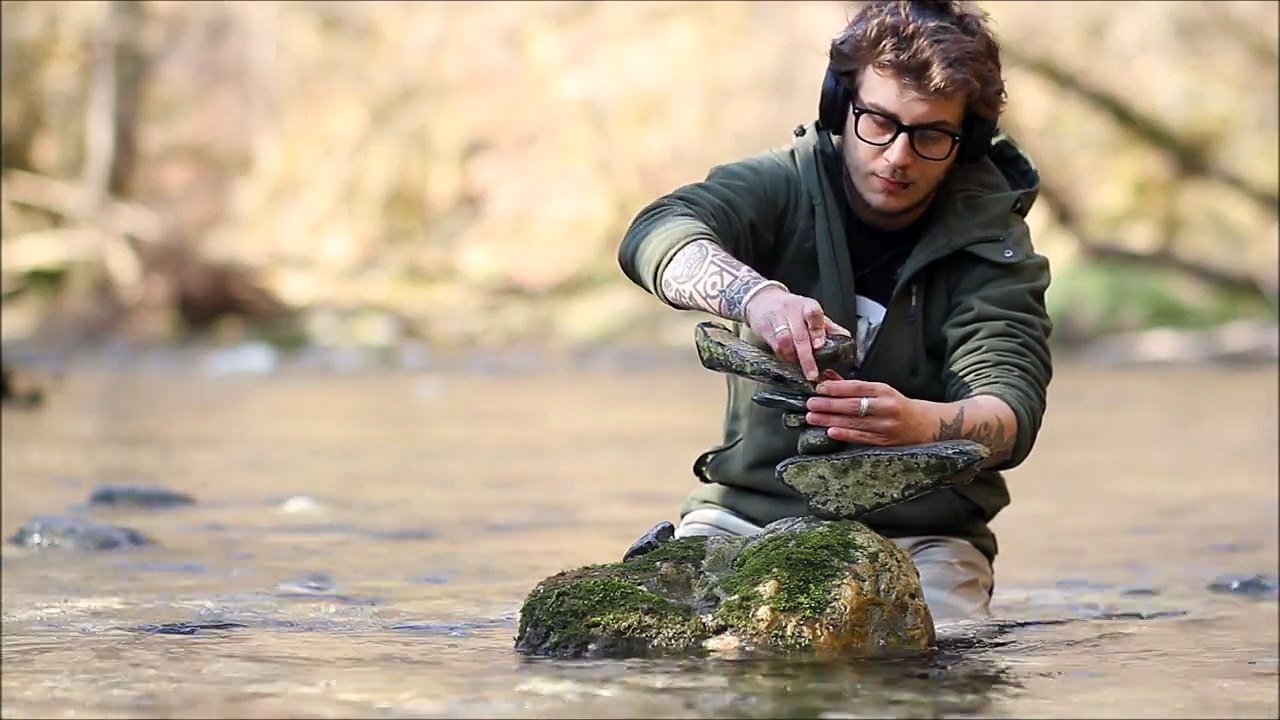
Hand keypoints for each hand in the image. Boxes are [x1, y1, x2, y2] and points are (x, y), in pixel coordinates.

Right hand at [744, 287, 849, 381]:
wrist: (764, 300)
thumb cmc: (792, 309)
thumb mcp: (811, 313)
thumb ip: (827, 327)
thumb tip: (846, 339)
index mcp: (807, 306)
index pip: (813, 315)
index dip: (817, 331)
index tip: (820, 346)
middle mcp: (792, 311)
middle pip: (799, 335)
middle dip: (806, 357)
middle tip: (812, 373)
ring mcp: (777, 319)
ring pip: (784, 342)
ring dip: (793, 358)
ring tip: (801, 368)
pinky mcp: (765, 329)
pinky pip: (774, 347)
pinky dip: (783, 357)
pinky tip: (789, 361)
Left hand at [804, 379, 927, 445]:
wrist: (924, 425)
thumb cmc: (897, 405)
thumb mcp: (880, 391)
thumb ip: (854, 387)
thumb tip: (828, 378)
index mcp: (885, 391)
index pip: (858, 387)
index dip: (837, 388)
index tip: (820, 388)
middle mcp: (886, 408)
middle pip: (854, 405)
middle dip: (829, 404)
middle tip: (811, 403)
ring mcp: (886, 426)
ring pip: (855, 422)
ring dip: (831, 420)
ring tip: (813, 417)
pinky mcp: (885, 442)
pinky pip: (862, 438)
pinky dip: (846, 434)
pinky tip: (830, 431)